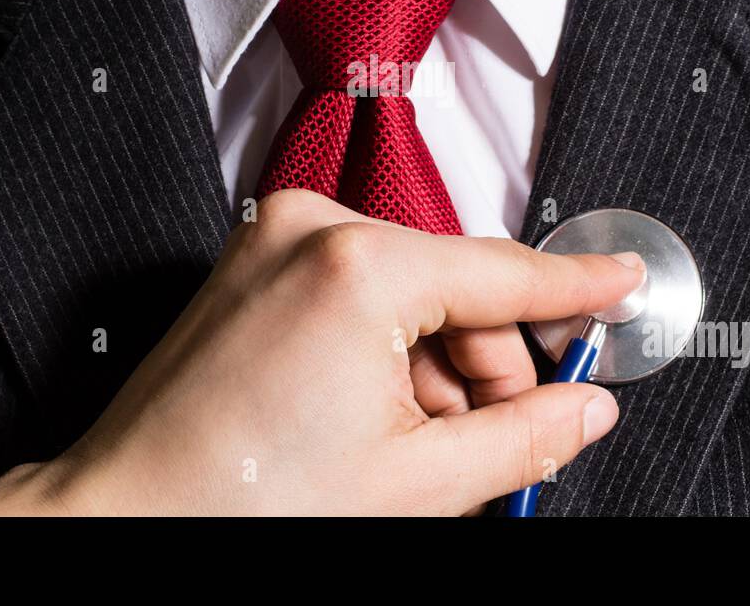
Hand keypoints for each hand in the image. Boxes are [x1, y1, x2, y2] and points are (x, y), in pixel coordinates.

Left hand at [39, 189, 644, 515]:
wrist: (127, 518)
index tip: (623, 280)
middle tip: (501, 438)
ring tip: (417, 447)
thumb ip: (522, 437)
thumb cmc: (240, 503)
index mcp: (357, 267)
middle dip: (487, 368)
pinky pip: (357, 291)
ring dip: (435, 368)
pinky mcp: (254, 262)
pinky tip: (376, 417)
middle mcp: (313, 232)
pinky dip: (386, 349)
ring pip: (408, 291)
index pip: (503, 272)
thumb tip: (584, 409)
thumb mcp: (415, 483)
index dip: (577, 286)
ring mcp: (276, 241)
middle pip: (455, 287)